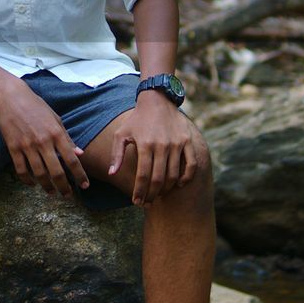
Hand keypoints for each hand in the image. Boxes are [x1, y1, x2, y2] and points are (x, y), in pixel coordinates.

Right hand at [0, 79, 89, 196]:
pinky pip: (21, 170)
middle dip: (64, 187)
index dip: (80, 175)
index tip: (84, 186)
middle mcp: (43, 141)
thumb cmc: (36, 106)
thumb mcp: (55, 119)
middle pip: (56, 172)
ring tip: (52, 192)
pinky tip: (33, 184)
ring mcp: (27, 145)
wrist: (11, 96)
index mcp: (56, 133)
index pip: (71, 159)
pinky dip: (27, 180)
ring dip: (47, 187)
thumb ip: (67, 138)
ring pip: (39, 174)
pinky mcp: (13, 148)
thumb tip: (79, 153)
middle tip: (68, 195)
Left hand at [108, 91, 199, 205]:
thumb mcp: (121, 134)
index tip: (136, 201)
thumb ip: (116, 154)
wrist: (157, 100)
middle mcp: (162, 145)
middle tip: (147, 202)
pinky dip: (187, 177)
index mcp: (145, 144)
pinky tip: (179, 184)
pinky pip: (191, 164)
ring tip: (159, 195)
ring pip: (174, 174)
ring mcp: (177, 143)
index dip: (140, 191)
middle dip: (152, 194)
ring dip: (167, 189)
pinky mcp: (188, 141)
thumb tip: (112, 174)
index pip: (143, 175)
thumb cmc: (137, 119)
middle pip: (159, 178)